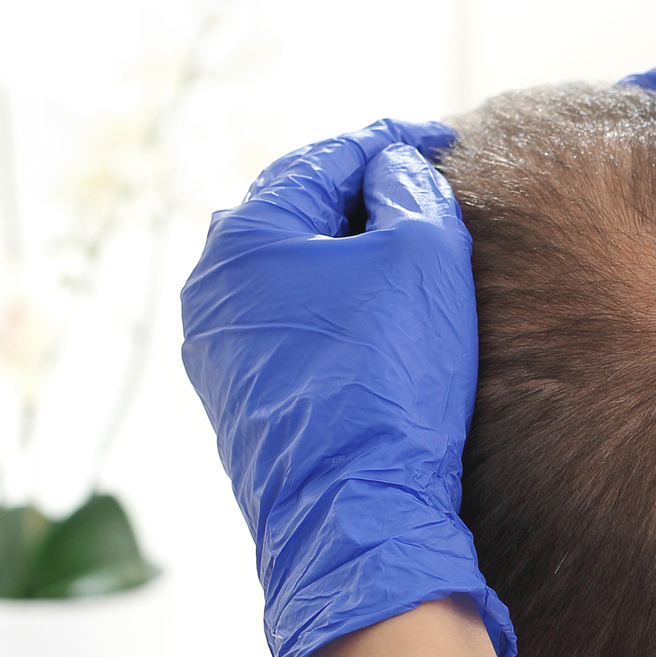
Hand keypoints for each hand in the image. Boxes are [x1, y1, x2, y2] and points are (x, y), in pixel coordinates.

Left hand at [180, 119, 513, 656]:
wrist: (354, 516)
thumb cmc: (387, 382)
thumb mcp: (422, 257)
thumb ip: (409, 189)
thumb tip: (391, 171)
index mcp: (241, 236)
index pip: (325, 159)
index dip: (392, 141)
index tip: (443, 140)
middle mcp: (211, 289)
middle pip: (298, 213)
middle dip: (362, 196)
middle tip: (423, 188)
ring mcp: (218, 352)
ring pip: (293, 275)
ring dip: (349, 257)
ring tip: (410, 254)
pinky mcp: (239, 402)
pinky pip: (291, 329)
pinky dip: (336, 310)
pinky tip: (382, 321)